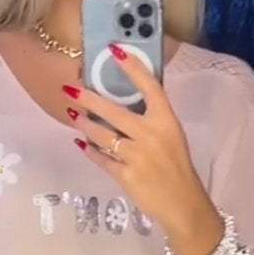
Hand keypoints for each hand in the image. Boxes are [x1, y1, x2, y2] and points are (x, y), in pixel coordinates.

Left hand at [63, 45, 223, 254]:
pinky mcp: (127, 176)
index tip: (114, 50)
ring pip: (103, 136)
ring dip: (85, 125)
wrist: (182, 204)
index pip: (149, 87)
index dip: (132, 67)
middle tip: (70, 89)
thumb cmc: (177, 168)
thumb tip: (124, 103)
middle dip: (89, 99)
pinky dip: (90, 151)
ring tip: (72, 115)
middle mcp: (151, 135)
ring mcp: (137, 157)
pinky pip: (103, 160)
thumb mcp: (172, 137)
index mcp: (166, 121)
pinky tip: (81, 143)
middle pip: (114, 111)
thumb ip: (152, 120)